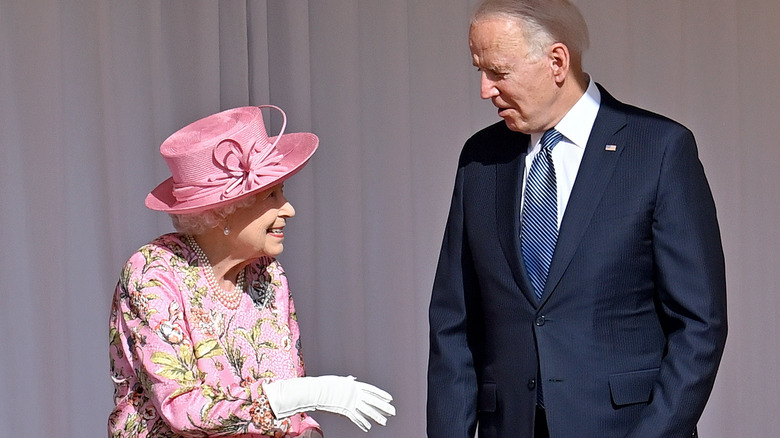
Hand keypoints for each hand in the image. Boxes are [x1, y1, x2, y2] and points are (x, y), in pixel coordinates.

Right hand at [263, 375, 395, 431]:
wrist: (317, 391)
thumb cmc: (325, 385)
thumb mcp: (339, 381)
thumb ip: (348, 382)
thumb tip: (352, 379)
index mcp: (355, 385)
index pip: (372, 390)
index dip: (382, 395)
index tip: (390, 399)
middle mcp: (356, 394)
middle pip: (373, 401)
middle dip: (384, 407)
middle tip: (393, 412)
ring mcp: (352, 402)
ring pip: (368, 411)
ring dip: (377, 417)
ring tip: (384, 423)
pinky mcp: (346, 411)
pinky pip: (356, 418)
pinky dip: (362, 423)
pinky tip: (368, 428)